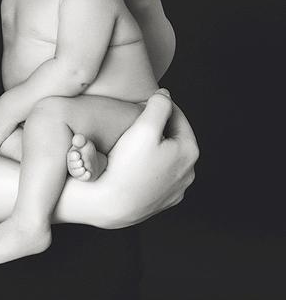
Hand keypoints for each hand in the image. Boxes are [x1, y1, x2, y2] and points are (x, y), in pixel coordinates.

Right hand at [63, 90, 198, 227]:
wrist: (109, 204)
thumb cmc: (126, 165)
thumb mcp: (144, 126)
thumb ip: (158, 105)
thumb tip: (164, 95)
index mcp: (189, 152)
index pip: (177, 116)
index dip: (159, 104)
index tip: (143, 100)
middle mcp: (187, 173)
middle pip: (173, 138)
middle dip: (158, 126)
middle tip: (136, 119)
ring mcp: (174, 190)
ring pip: (166, 158)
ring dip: (154, 147)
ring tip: (133, 141)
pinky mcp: (160, 202)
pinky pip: (157, 176)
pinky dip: (148, 166)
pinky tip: (132, 164)